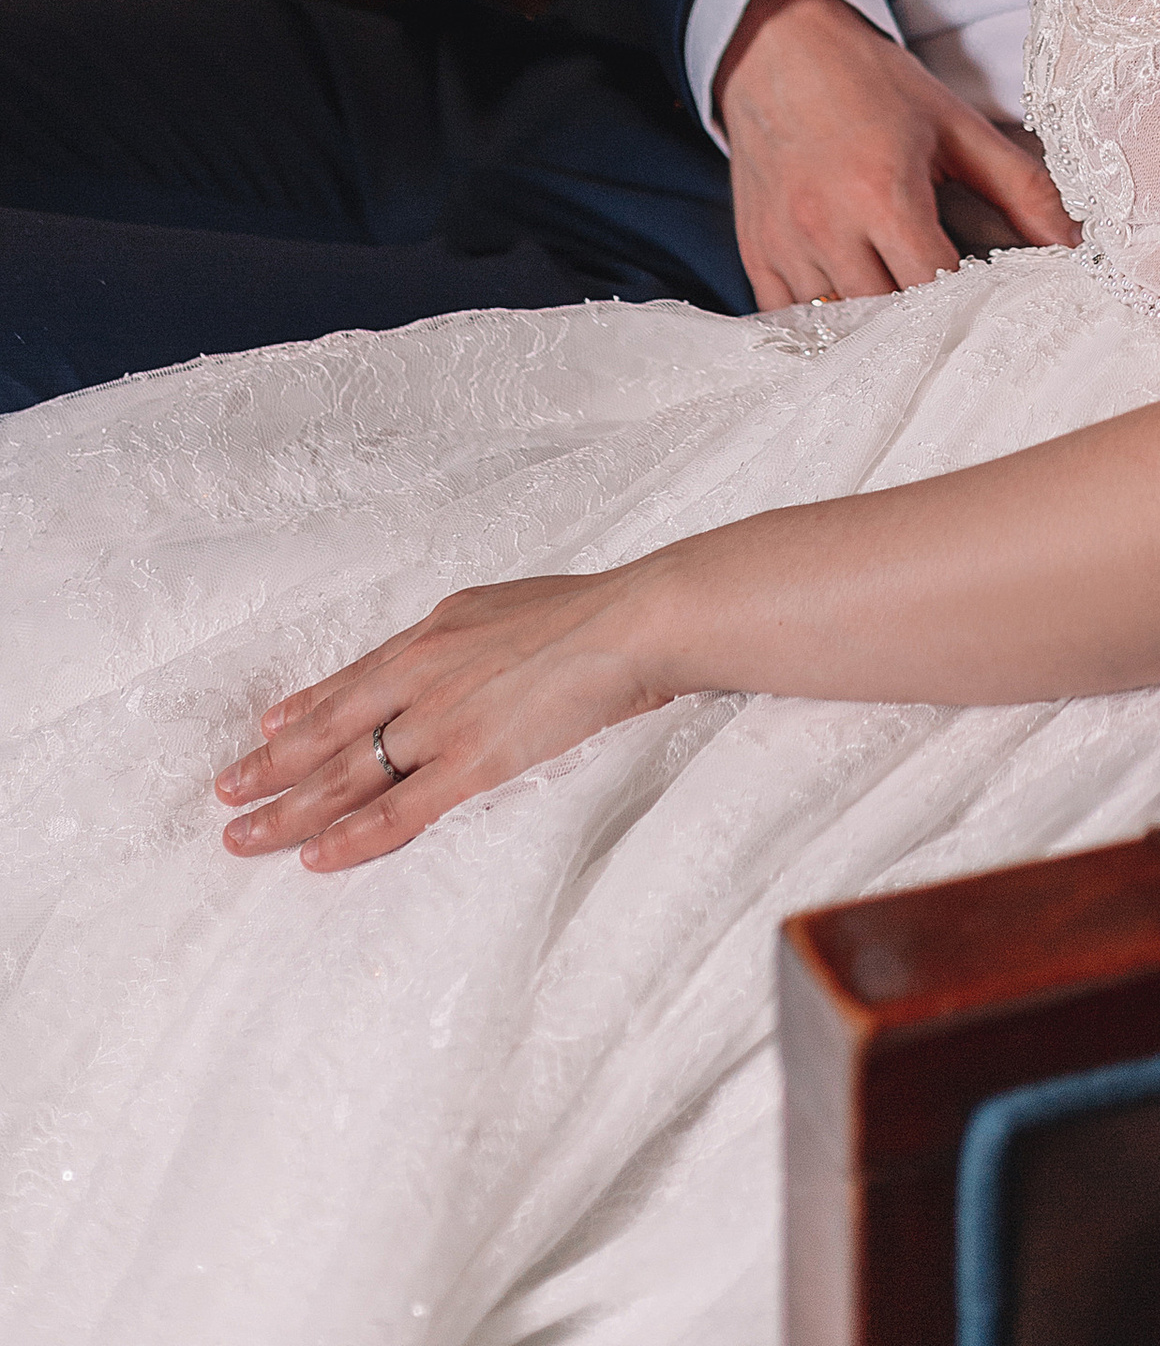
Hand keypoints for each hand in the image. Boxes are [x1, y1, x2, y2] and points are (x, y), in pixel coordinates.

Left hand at [214, 568, 668, 871]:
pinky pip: (399, 811)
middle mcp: (422, 675)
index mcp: (433, 633)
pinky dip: (353, 836)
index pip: (352, 680)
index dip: (302, 709)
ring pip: (346, 775)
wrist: (633, 622)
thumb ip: (466, 634)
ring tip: (242, 835)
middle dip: (270, 766)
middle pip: (328, 731)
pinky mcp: (473, 764)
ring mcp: (442, 721)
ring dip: (289, 809)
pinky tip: (316, 857)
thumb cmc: (589, 610)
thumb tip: (447, 648)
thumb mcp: (507, 603)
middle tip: (224, 794)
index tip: (264, 729)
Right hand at [714, 0, 1075, 306]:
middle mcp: (827, 226)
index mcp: (884, 192)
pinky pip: (792, 319)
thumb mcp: (955, 125)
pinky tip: (855, 304)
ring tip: (906, 311)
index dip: (969, 304)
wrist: (779, 47)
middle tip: (956, 318)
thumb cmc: (873, 84)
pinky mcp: (757, 253)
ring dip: (876, 327)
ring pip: (840, 325)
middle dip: (925, 323)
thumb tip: (1074, 244)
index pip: (935, 288)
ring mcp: (786, 244)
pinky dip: (827, 321)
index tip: (992, 304)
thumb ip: (1019, 187)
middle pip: (887, 318)